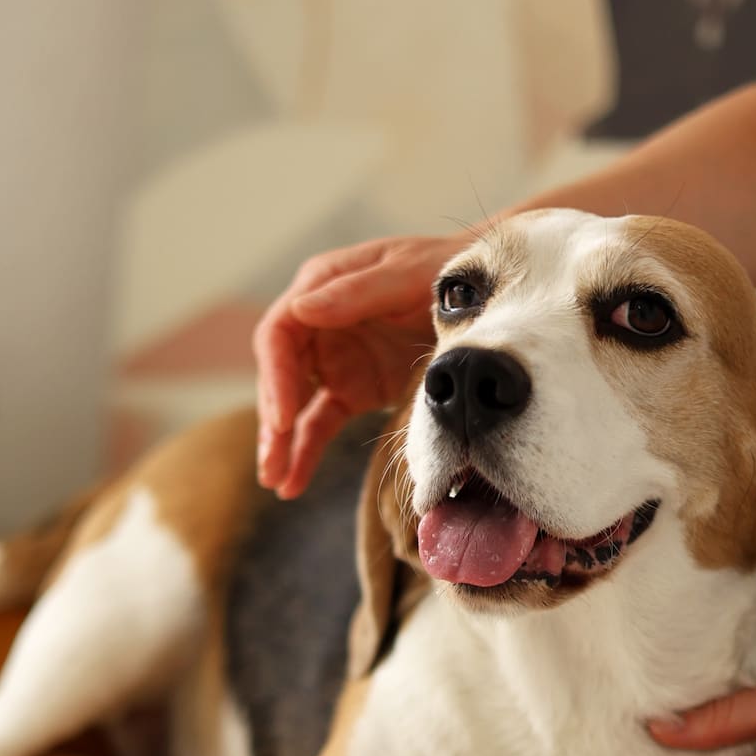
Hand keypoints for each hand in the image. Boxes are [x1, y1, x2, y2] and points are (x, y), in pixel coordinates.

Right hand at [253, 234, 457, 496]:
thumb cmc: (441, 271)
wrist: (483, 292)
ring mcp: (332, 359)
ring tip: (274, 482)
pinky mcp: (351, 389)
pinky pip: (319, 423)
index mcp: (321, 286)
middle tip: (272, 464)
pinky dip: (305, 452)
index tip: (282, 417)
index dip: (275, 377)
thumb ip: (357, 292)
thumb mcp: (405, 275)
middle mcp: (318, 323)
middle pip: (279, 375)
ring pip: (293, 405)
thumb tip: (302, 309)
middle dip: (273, 421)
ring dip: (281, 444)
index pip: (279, 333)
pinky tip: (292, 484)